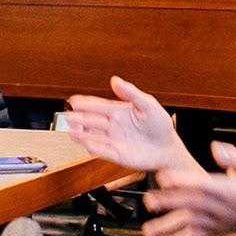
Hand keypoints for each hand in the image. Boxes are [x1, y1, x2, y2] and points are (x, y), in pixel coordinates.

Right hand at [63, 76, 191, 172]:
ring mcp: (114, 140)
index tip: (74, 100)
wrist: (168, 149)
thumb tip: (115, 80)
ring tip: (69, 131)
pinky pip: (103, 151)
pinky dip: (94, 147)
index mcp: (120, 112)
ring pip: (94, 136)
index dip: (86, 103)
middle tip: (66, 115)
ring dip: (82, 134)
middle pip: (92, 121)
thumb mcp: (148, 104)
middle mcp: (114, 126)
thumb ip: (131, 93)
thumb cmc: (160, 126)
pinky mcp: (117, 155)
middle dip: (79, 118)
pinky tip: (86, 143)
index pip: (99, 106)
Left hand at [140, 142, 235, 235]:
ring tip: (148, 230)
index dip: (183, 181)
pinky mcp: (212, 231)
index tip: (164, 178)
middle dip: (168, 203)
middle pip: (189, 204)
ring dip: (167, 227)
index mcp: (226, 189)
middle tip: (149, 201)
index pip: (202, 185)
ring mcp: (214, 221)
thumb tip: (217, 148)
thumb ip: (233, 158)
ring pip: (188, 224)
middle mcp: (218, 207)